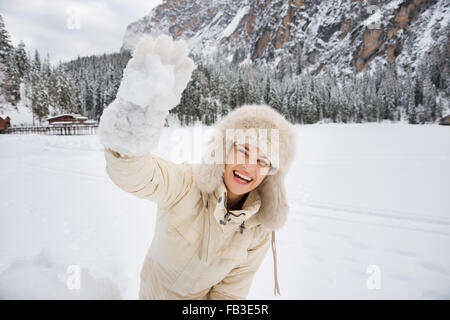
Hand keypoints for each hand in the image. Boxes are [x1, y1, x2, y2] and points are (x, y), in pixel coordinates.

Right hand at [98, 34, 194, 156]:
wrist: (118, 141)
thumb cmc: (138, 138)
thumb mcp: (150, 125)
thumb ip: (156, 108)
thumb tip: (162, 91)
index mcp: (165, 103)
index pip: (177, 85)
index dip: (182, 73)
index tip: (187, 61)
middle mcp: (155, 93)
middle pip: (166, 72)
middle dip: (172, 58)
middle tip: (178, 43)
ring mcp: (141, 88)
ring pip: (151, 67)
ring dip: (157, 53)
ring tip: (162, 38)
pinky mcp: (128, 86)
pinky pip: (135, 68)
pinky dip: (139, 56)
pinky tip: (145, 43)